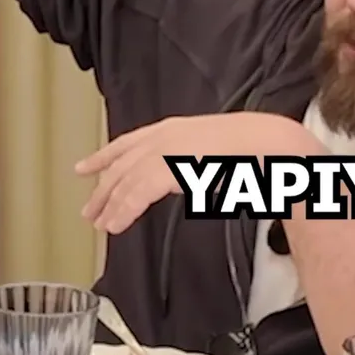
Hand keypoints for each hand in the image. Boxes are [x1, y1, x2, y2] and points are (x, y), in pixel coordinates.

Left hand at [74, 113, 320, 233]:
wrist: (268, 145)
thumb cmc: (249, 149)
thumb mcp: (211, 151)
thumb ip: (189, 162)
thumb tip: (180, 177)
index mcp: (173, 128)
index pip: (128, 142)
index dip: (104, 156)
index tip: (85, 168)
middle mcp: (164, 135)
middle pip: (122, 164)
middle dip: (103, 189)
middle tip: (88, 211)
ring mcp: (166, 149)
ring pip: (126, 181)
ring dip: (111, 205)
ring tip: (101, 226)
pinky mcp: (169, 167)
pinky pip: (137, 193)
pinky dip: (124, 210)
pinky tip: (116, 225)